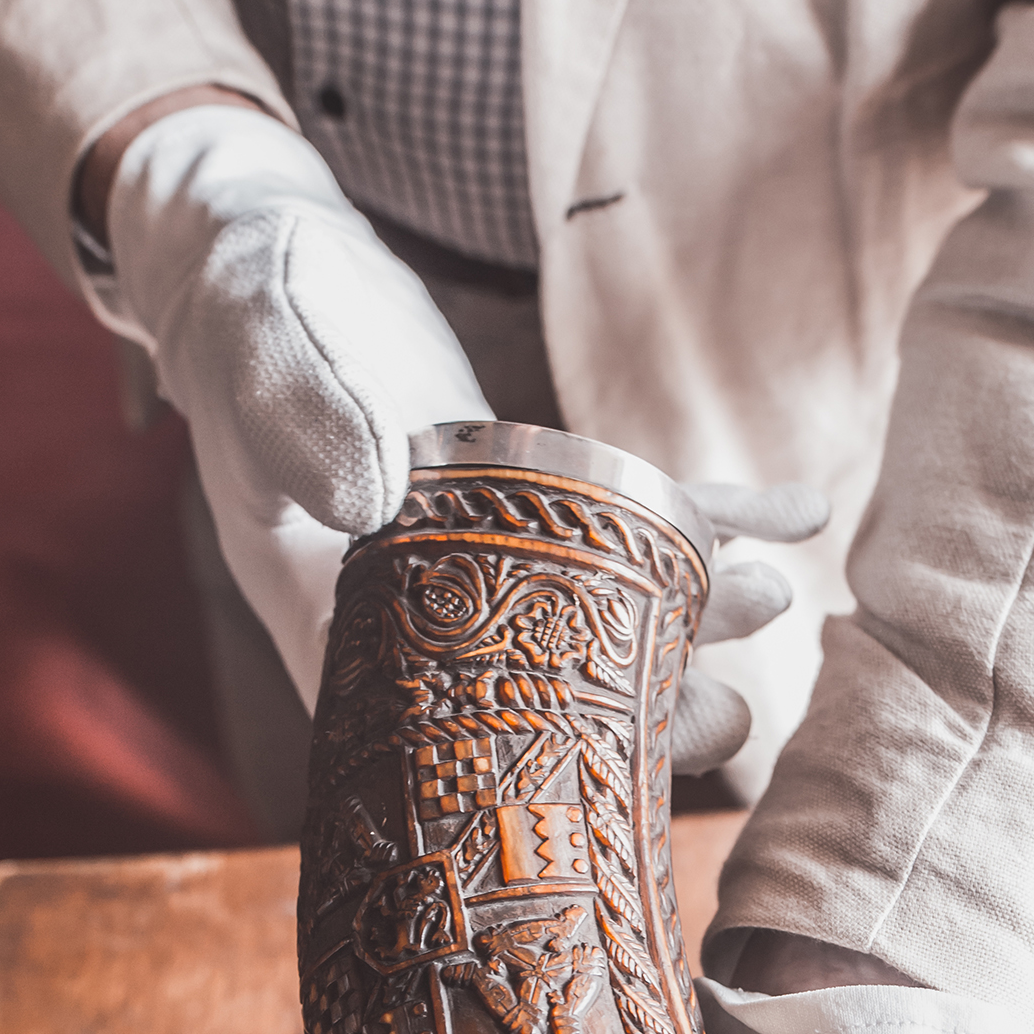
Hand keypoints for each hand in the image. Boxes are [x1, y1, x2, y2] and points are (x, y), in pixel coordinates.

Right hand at [95, 102, 823, 746]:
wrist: (262, 261)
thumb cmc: (239, 315)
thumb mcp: (259, 353)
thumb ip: (303, 418)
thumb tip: (364, 494)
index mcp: (339, 606)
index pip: (440, 714)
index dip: (525, 752)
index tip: (607, 772)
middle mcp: (423, 603)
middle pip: (544, 689)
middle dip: (640, 707)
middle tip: (730, 714)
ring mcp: (487, 557)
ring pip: (602, 613)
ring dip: (692, 613)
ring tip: (775, 599)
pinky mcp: (535, 497)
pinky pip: (633, 519)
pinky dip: (712, 513)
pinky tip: (793, 506)